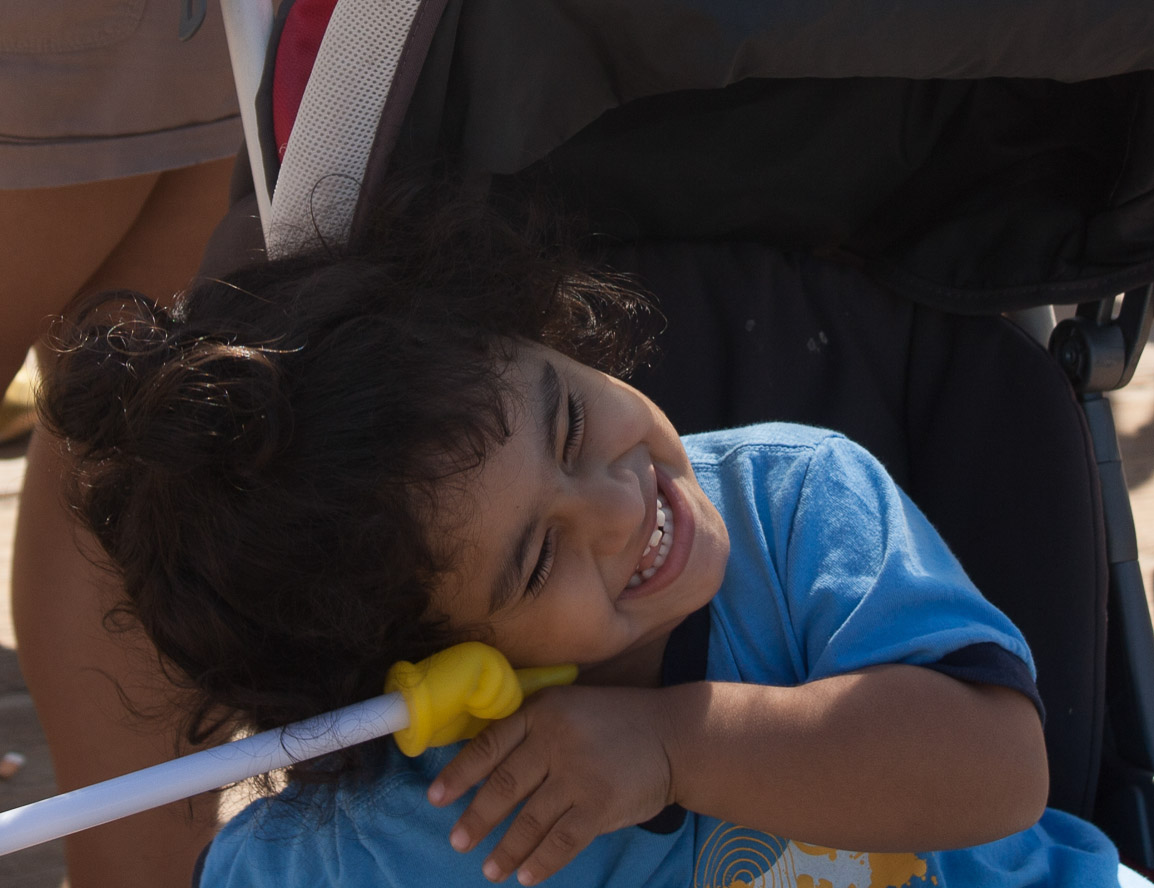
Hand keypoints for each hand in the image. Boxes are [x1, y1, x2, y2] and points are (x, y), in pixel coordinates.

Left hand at [427, 685, 673, 884]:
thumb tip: (483, 765)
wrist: (674, 736)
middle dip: (476, 819)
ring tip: (489, 869)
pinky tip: (525, 876)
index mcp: (542, 712)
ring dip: (505, 849)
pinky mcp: (600, 805)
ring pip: (529, 820)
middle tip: (457, 842)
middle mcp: (556, 740)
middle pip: (504, 786)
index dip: (459, 774)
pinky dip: (540, 862)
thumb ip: (532, 728)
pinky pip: (561, 841)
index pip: (489, 745)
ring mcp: (579, 774)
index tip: (435, 797)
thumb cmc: (615, 722)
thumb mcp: (569, 707)